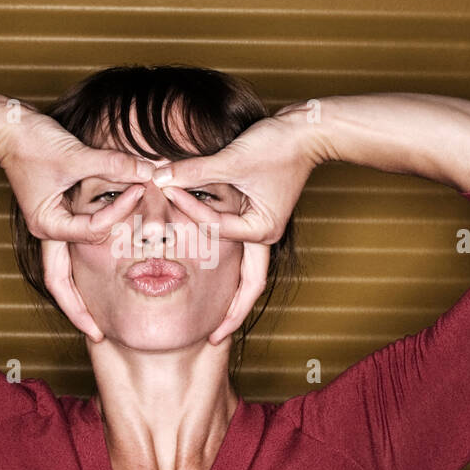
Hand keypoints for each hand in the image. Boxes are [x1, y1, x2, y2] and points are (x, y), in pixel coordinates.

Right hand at [0, 100, 153, 340]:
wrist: (4, 126)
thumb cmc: (33, 140)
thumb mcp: (75, 154)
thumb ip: (113, 165)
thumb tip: (151, 171)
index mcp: (47, 224)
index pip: (91, 233)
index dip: (118, 215)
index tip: (141, 191)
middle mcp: (46, 230)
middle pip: (60, 282)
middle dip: (78, 310)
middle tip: (100, 336)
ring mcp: (49, 225)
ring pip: (65, 270)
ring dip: (81, 293)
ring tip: (100, 318)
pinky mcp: (56, 214)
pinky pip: (74, 247)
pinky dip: (88, 262)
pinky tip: (102, 275)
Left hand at [150, 102, 322, 343]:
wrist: (308, 129)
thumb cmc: (277, 144)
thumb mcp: (234, 158)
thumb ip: (195, 171)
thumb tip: (160, 177)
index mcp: (262, 229)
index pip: (218, 233)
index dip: (192, 215)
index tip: (166, 198)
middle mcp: (264, 235)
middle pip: (248, 287)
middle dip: (232, 315)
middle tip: (212, 341)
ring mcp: (262, 228)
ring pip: (244, 272)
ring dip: (230, 295)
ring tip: (211, 321)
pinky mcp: (257, 217)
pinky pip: (238, 250)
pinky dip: (223, 263)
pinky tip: (209, 274)